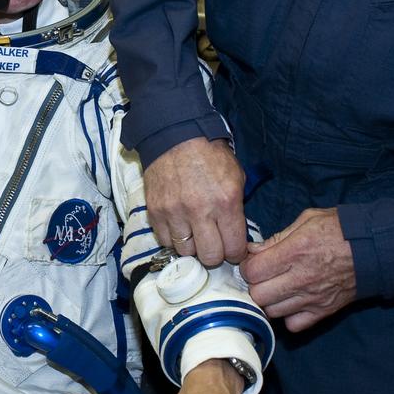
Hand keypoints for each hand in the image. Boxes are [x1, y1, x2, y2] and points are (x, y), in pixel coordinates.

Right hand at [144, 137, 245, 265]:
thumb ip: (237, 209)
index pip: (234, 248)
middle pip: (210, 257)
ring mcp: (175, 213)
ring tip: (196, 233)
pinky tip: (180, 226)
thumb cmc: (210, 156)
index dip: (237, 253)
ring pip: (186, 252)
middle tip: (215, 243)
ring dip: (193, 246)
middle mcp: (200, 211)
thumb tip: (236, 236)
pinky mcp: (156, 212)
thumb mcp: (236, 177)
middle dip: (216, 254)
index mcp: (225, 202)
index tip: (234, 249)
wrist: (176, 137)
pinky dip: (174, 238)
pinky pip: (166, 241)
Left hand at [242, 207, 355, 331]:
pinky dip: (288, 316)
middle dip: (254, 285)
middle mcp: (301, 278)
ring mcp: (312, 298)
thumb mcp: (307, 220)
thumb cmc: (340, 229)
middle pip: (258, 295)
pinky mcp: (323, 311)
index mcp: (295, 252)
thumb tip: (253, 250)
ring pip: (272, 311)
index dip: (247, 266)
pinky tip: (291, 302)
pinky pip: (294, 325)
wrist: (375, 249)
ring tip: (276, 288)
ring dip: (269, 301)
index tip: (252, 262)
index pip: (253, 271)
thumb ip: (277, 237)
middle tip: (263, 276)